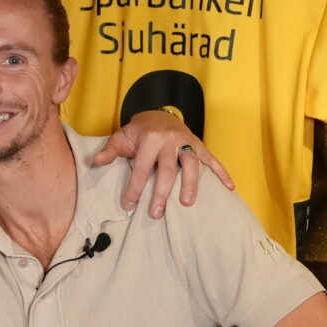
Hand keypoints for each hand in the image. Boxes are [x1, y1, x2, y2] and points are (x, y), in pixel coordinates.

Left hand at [92, 110, 233, 216]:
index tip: (129, 206)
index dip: (134, 188)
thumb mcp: (122, 137)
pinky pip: (212, 159)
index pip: (141, 168)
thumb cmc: (139, 131)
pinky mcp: (198, 144)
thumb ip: (110, 150)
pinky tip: (230, 187)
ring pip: (191, 163)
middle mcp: (169, 140)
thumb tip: (96, 162)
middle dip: (161, 193)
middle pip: (166, 170)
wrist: (158, 113)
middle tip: (156, 213)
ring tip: (188, 203)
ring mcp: (186, 142)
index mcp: (149, 140)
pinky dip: (222, 172)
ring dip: (191, 183)